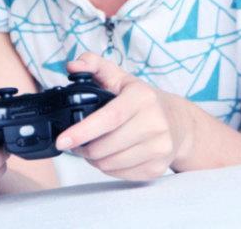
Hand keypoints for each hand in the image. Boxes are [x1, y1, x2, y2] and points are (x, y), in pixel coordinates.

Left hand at [55, 52, 185, 180]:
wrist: (178, 122)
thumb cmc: (143, 99)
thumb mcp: (120, 77)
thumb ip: (93, 65)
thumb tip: (72, 66)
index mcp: (142, 97)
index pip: (109, 118)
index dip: (82, 131)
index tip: (62, 141)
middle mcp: (155, 123)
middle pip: (105, 146)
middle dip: (83, 148)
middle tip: (77, 141)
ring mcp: (159, 147)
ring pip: (110, 164)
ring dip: (94, 159)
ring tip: (95, 147)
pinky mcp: (158, 167)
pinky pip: (120, 175)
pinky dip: (109, 168)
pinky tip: (111, 155)